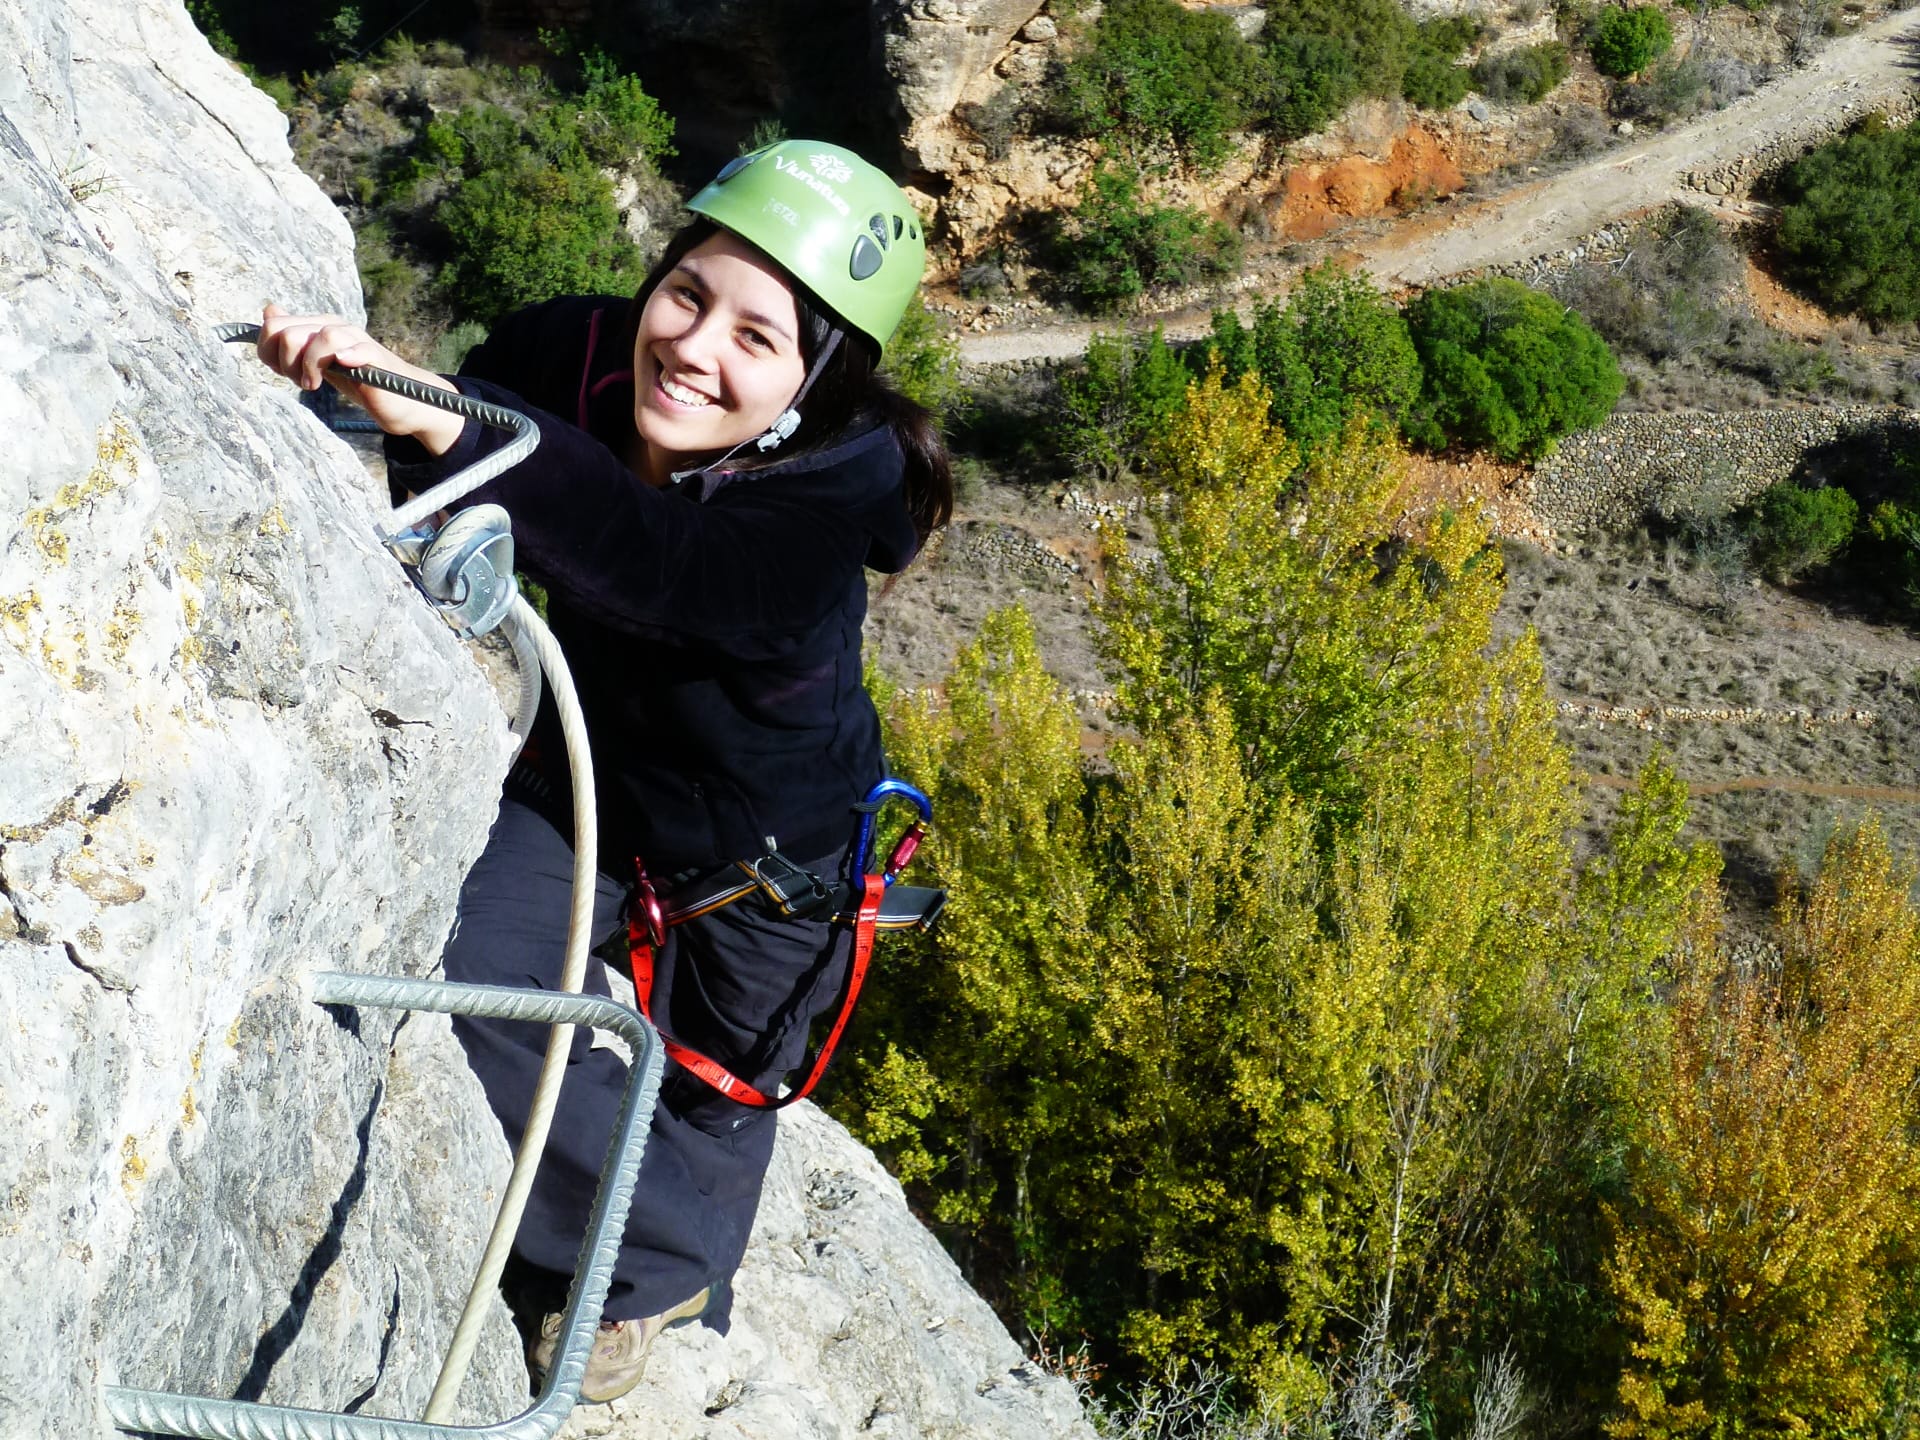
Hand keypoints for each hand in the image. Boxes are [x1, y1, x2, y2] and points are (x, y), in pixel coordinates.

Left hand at [255, 304, 464, 454]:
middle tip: (301, 382)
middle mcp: (335, 327)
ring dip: (309, 366)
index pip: (274, 325)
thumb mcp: (317, 360)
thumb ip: (293, 338)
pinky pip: (360, 348)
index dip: (269, 352)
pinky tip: (343, 364)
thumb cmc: (356, 379)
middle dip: (286, 363)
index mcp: (317, 325)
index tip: (284, 372)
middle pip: (291, 332)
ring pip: (323, 336)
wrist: (398, 399)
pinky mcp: (376, 359)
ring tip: (314, 386)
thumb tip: (270, 311)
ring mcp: (357, 341)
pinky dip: (349, 355)